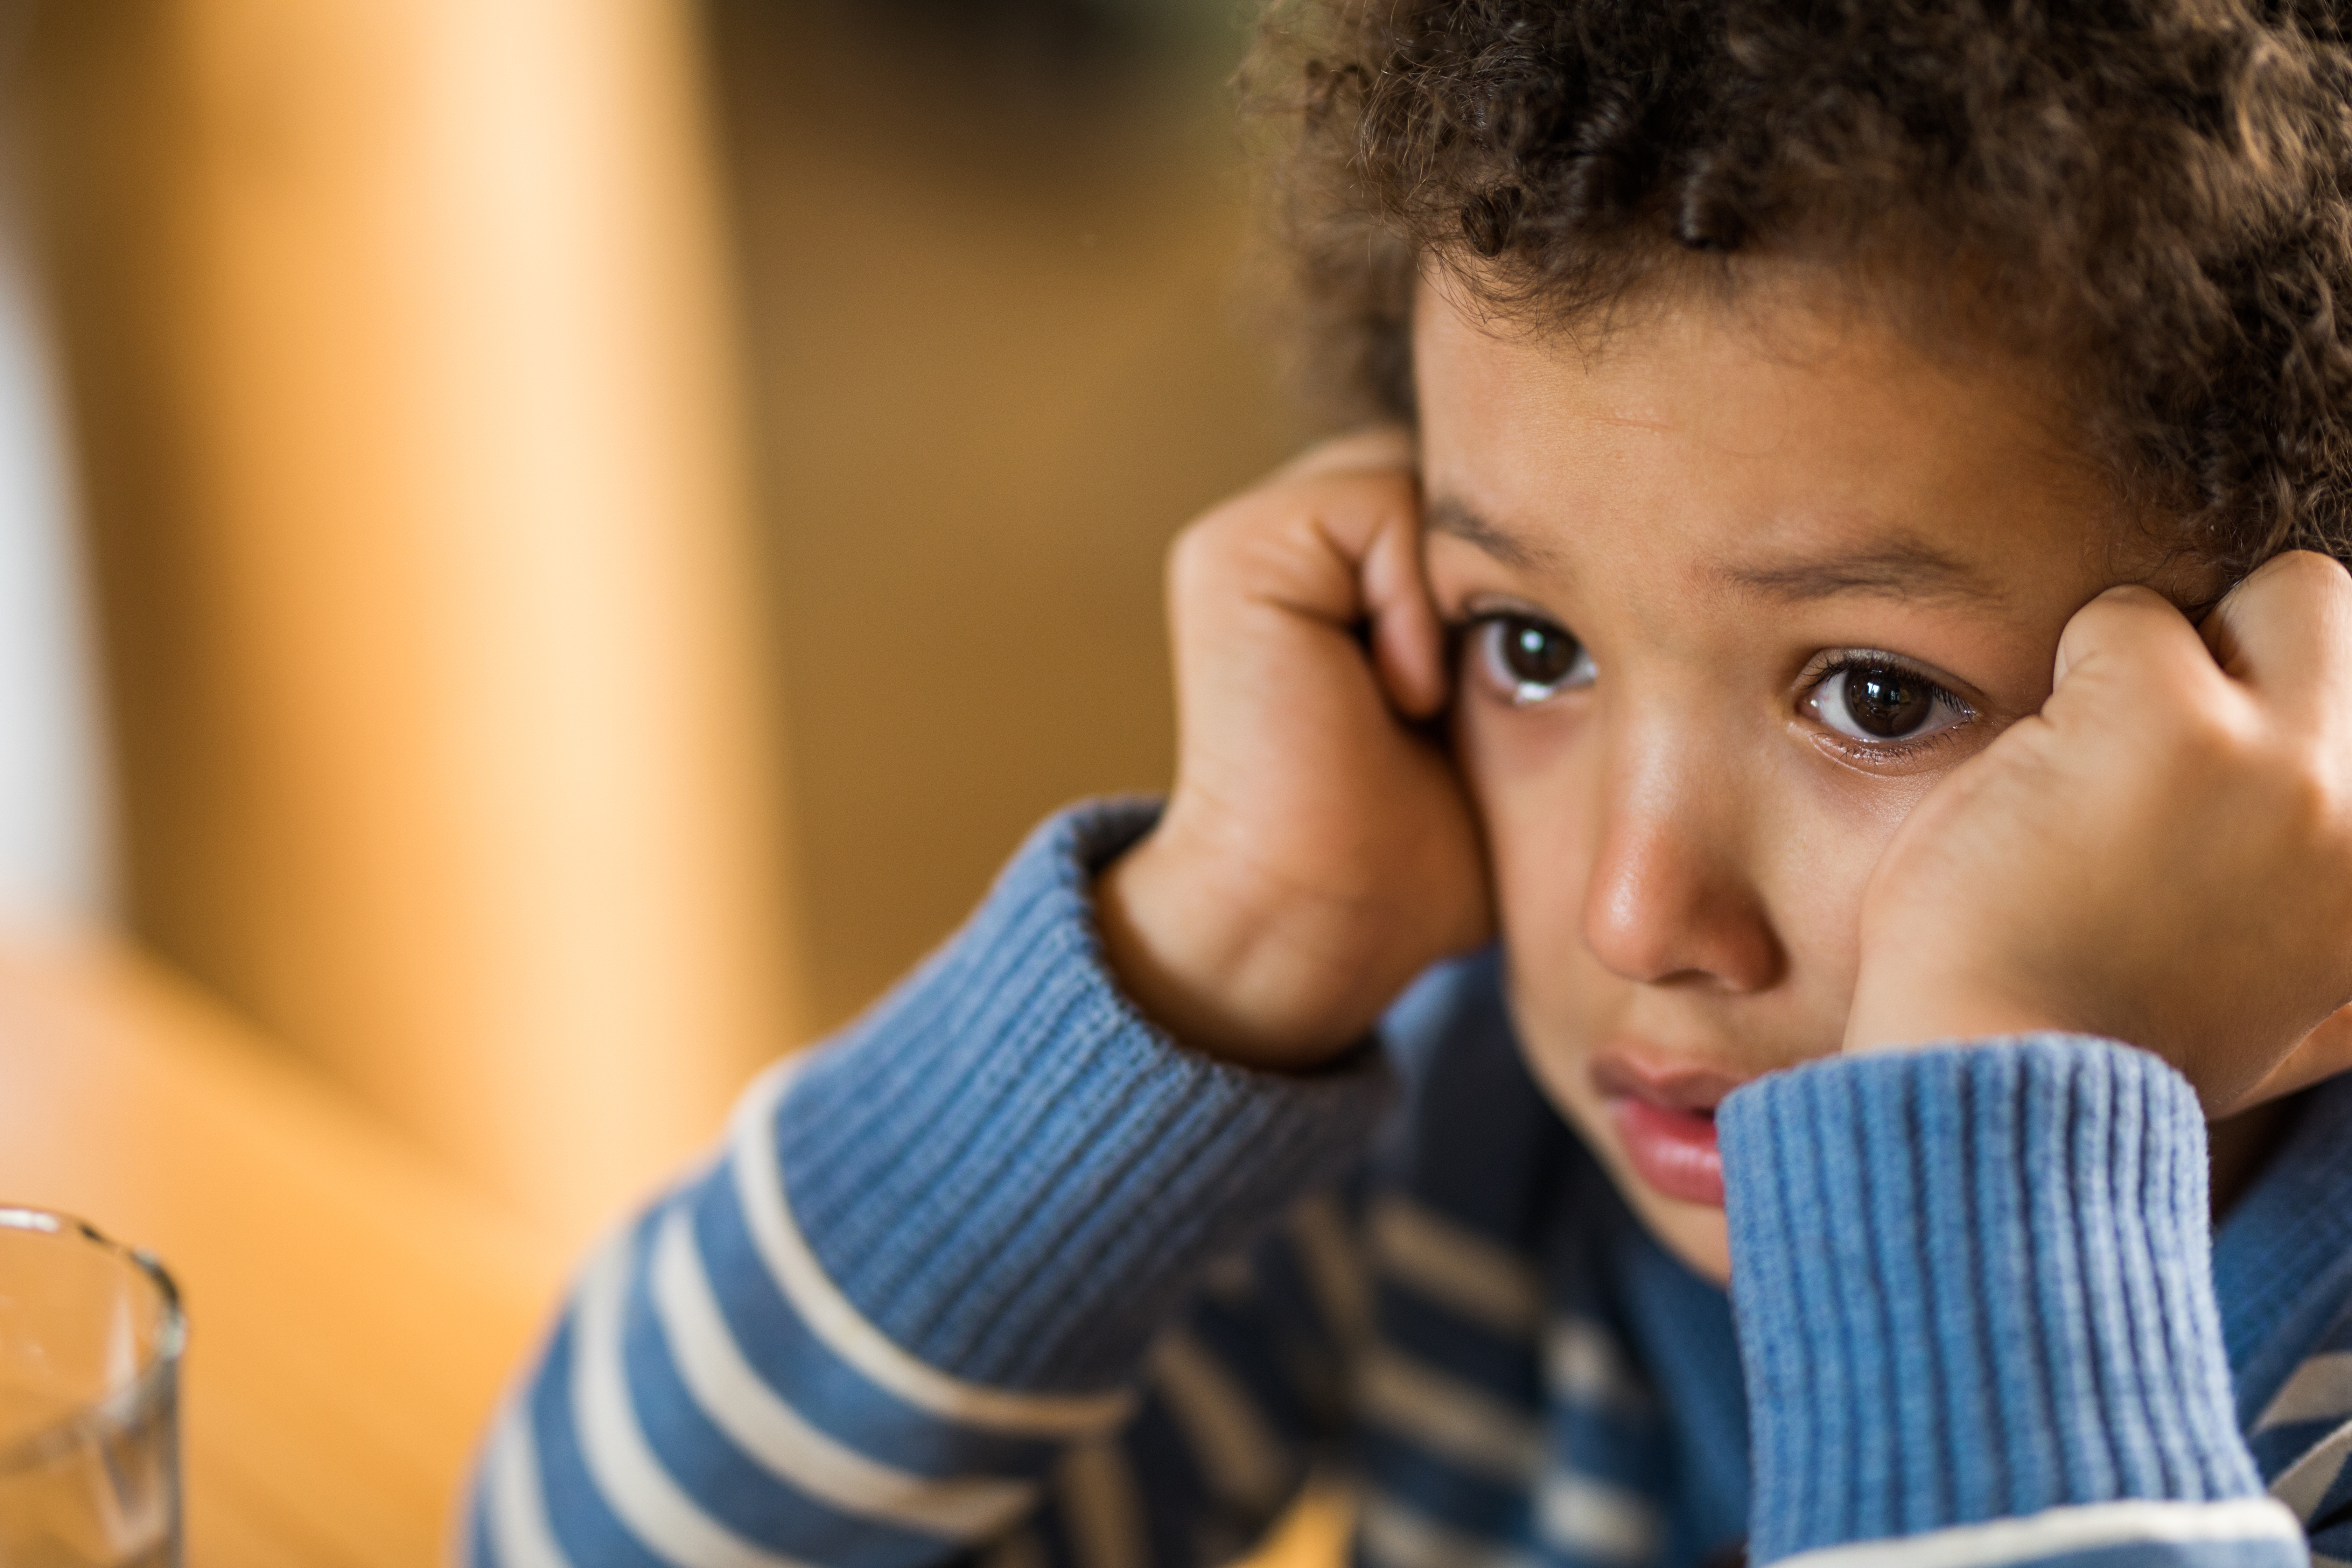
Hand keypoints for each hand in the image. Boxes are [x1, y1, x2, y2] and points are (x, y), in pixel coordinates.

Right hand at [1098, 431, 1491, 1070]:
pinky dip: (1412, 597)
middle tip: (1497, 678)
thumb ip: (1524, 610)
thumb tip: (1638, 535)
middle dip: (1499, 566)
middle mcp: (1298, 536)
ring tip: (1426, 697)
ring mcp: (1256, 533)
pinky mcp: (1239, 548)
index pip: (1480, 494)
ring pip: (1426, 477)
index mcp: (1352, 570)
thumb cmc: (1419, 852)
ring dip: (1454, 590)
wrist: (1323, 920)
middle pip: (1458, 472)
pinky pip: (1380, 502)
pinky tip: (1398, 689)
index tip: (1530, 672)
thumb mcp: (1499, 710)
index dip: (1535, 562)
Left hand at [1843, 551, 2351, 1113]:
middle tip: (2149, 743)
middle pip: (2325, 606)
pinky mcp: (2161, 716)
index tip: (2201, 769)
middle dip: (2237, 640)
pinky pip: (2120, 618)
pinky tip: (2042, 782)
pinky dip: (2066, 678)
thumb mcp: (2292, 1023)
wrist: (2008, 1082)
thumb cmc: (2111, 1050)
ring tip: (2094, 783)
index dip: (2281, 702)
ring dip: (2149, 665)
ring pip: (2249, 594)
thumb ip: (2347, 984)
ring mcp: (2274, 757)